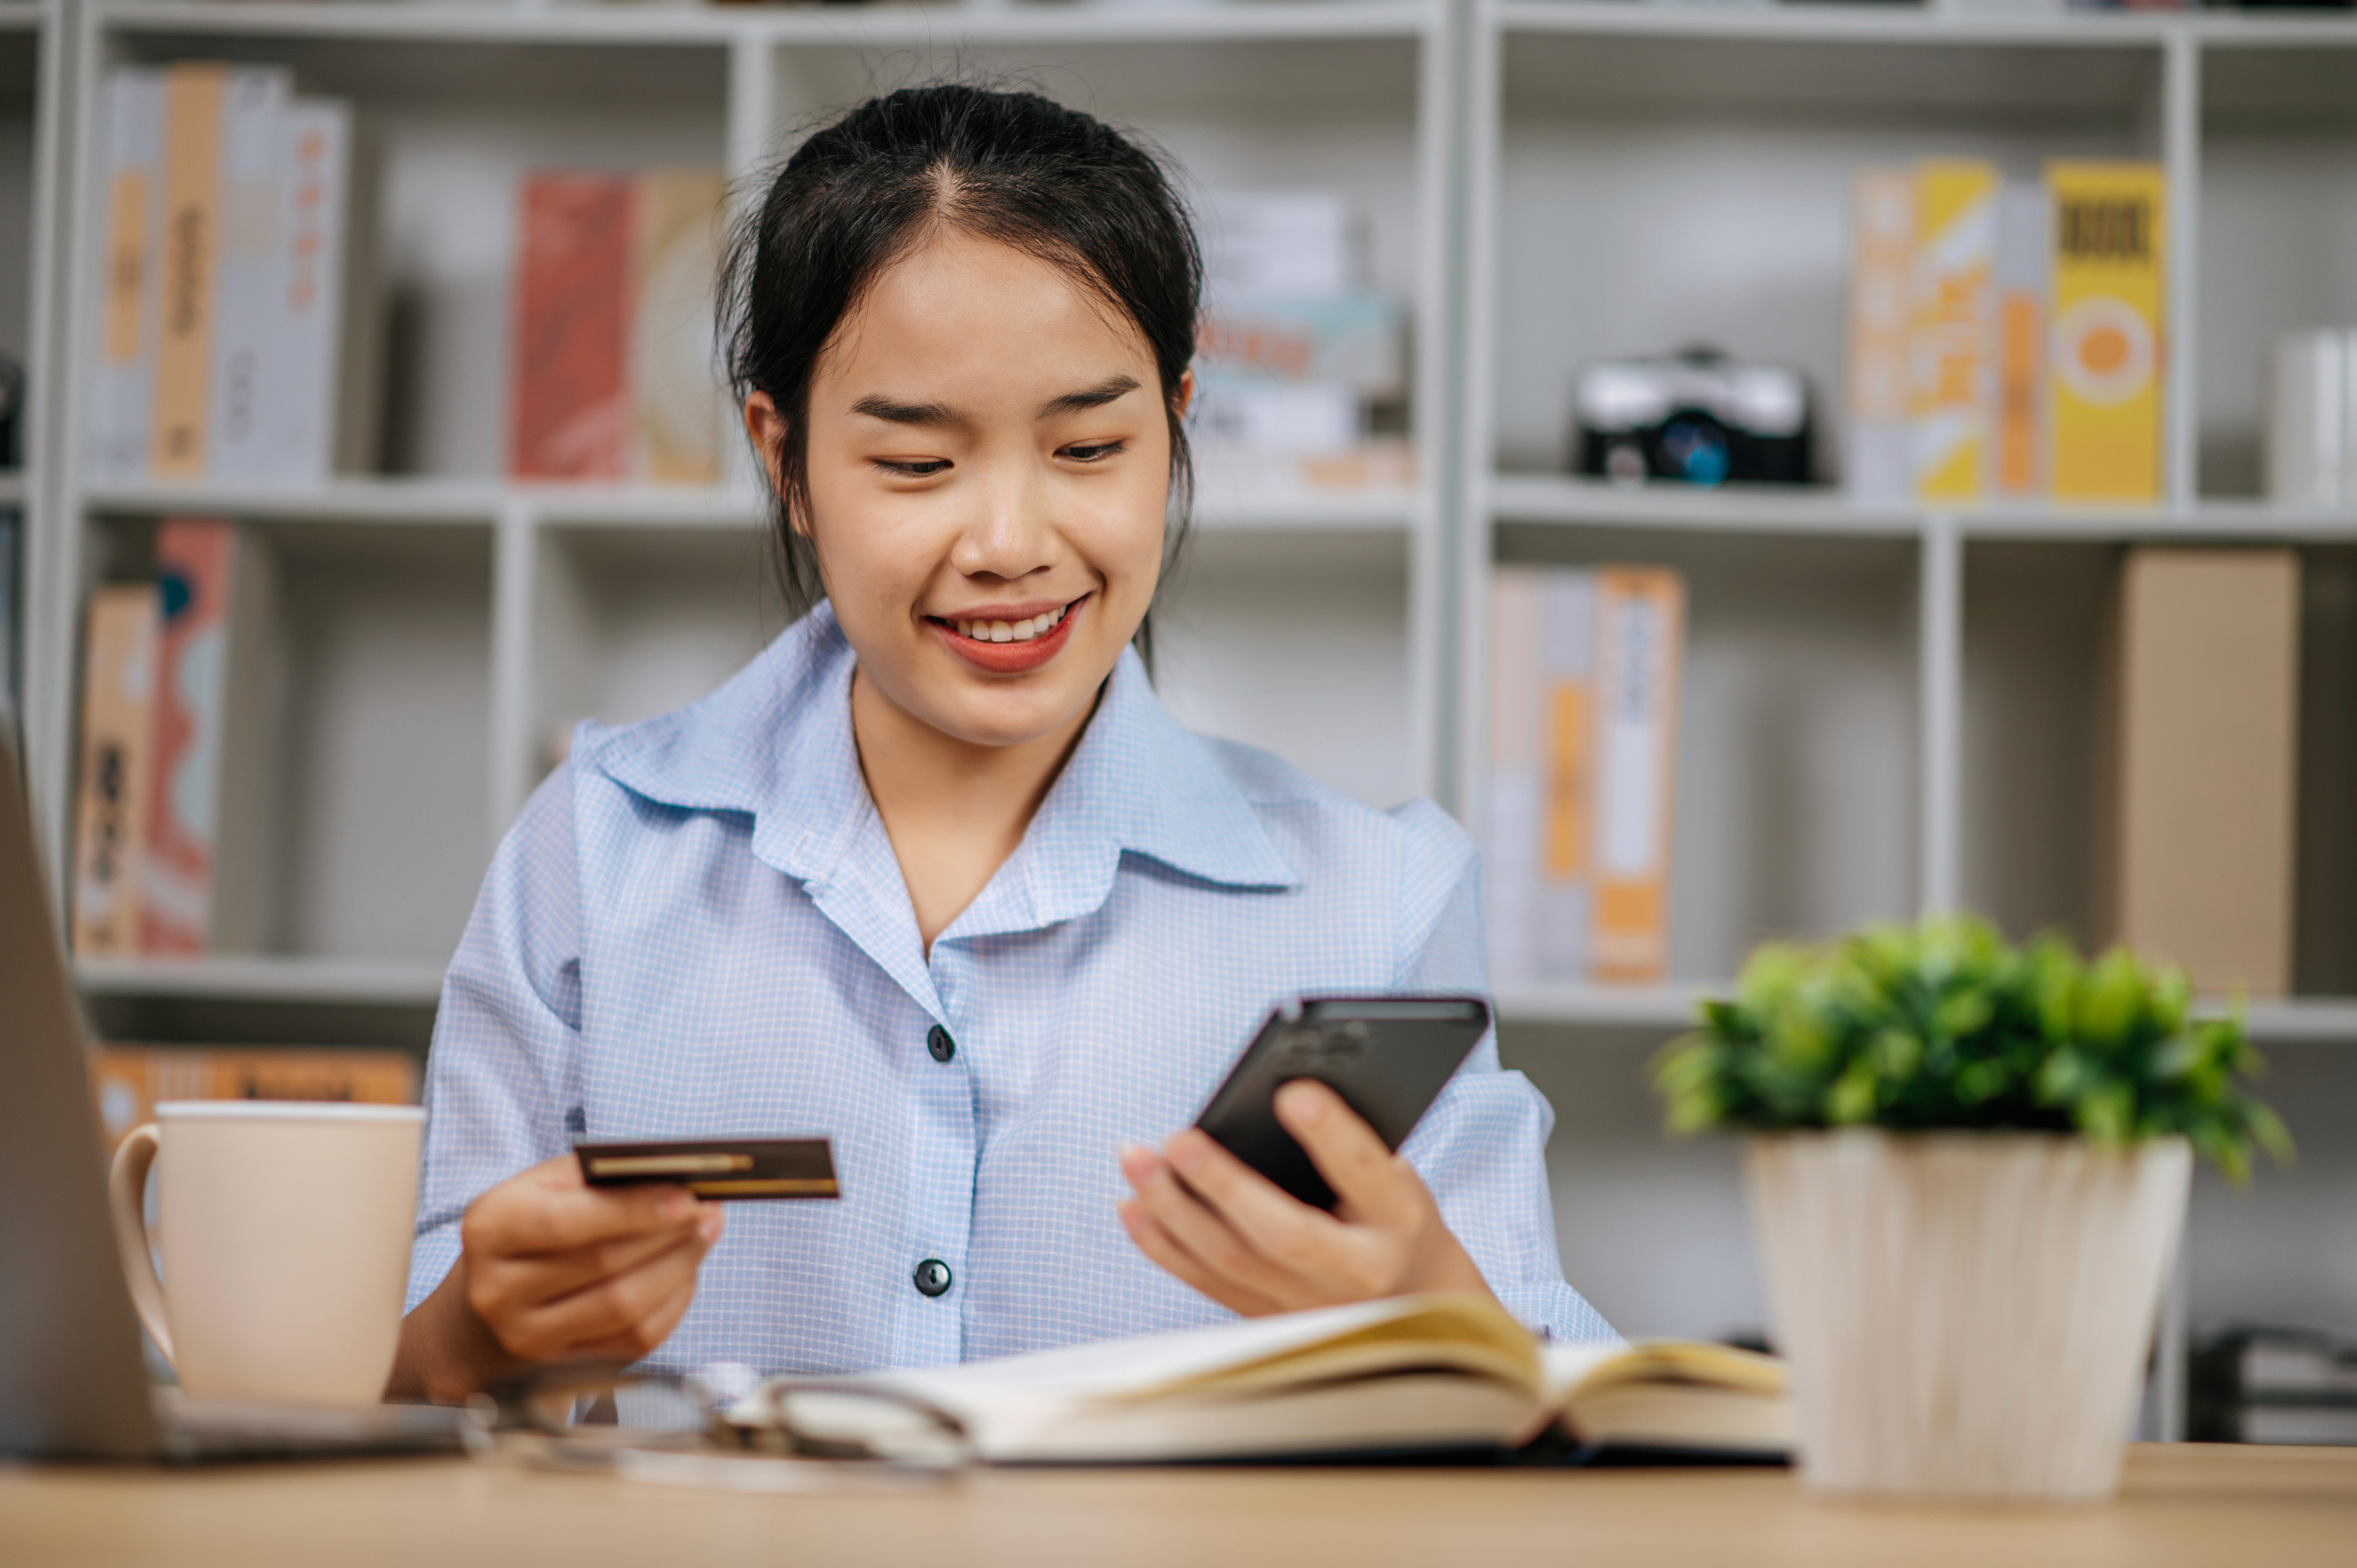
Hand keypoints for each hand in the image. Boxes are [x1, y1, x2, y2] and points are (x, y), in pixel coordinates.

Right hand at [386, 1155, 722, 1402]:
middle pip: (604, 1266)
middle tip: (708, 1212)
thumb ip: (602, 1177)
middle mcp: (498, 1290)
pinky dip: (672, 1302)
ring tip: (704, 1235)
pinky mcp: (562, 1367)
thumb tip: (674, 1181)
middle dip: (669, 1236)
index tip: (687, 1199)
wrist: (494, 1293)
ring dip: (679, 1268)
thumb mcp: (549, 1184)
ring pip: (625, 1309)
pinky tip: (684, 1272)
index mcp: (492, 1229)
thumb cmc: (533, 1224)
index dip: (634, 1212)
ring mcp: (526, 1337)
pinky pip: (635, 1339)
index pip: (567, 1223)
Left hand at [1117, 1080, 1492, 1317]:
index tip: (1292, 1094)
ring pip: (1229, 1260)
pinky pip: (1204, 1280)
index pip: (1363, 1174)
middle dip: (1223, 1184)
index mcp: (1399, 1222)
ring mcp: (1306, 1304)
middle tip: (1176, 1137)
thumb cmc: (1392, 1215)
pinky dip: (1161, 1244)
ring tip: (1135, 1157)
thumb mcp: (1394, 1175)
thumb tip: (1277, 1095)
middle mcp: (1354, 1273)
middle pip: (1283, 1232)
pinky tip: (1131, 1205)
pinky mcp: (1266, 1317)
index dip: (1330, 1135)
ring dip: (1172, 1208)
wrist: (1412, 1298)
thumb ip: (1346, 1144)